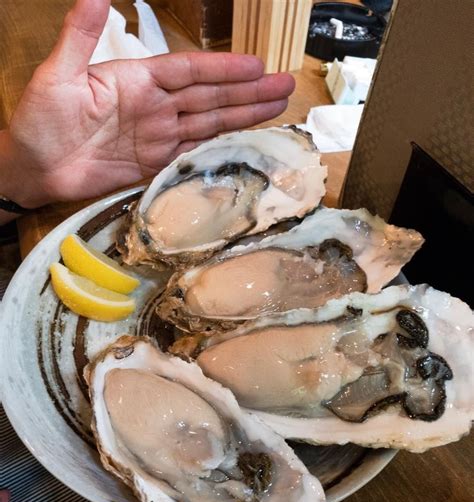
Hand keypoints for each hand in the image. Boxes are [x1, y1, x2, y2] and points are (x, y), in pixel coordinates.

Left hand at [0, 0, 293, 208]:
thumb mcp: (58, 74)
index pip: (189, 71)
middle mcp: (153, 107)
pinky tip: (242, 141)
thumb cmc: (39, 121)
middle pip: (209, 97)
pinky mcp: (154, 164)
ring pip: (208, 124)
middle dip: (247, 92)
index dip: (223, 69)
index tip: (257, 66)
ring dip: (242, 117)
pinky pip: (193, 154)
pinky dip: (219, 148)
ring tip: (276, 110)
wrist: (33, 169)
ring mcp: (156, 137)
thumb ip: (80, 35)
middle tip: (284, 86)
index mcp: (136, 81)